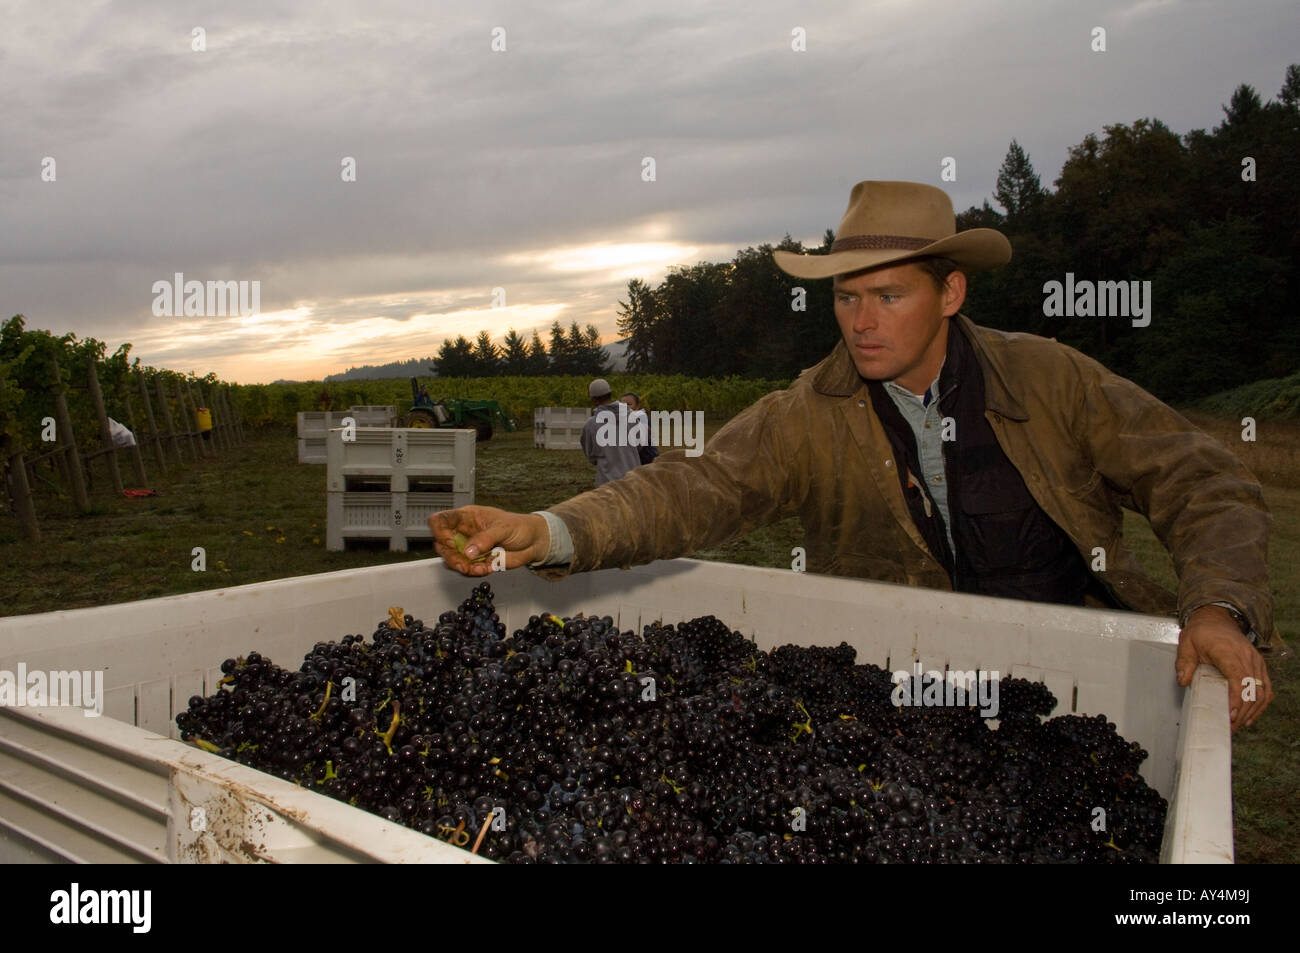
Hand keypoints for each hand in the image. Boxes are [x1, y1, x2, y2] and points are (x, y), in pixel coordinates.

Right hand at [428, 506, 549, 576]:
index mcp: (467, 517)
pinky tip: (486, 569)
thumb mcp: (503, 528)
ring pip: (452, 559)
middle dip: (451, 556)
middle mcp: (464, 532)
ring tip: (478, 568)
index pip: (441, 520)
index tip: (450, 542)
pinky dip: (474, 572)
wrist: (534, 542)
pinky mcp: (477, 561)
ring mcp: (469, 548)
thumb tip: (468, 551)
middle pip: (442, 544)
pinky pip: (467, 569)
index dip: (439, 531)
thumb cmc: (520, 526)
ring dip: (462, 567)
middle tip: (463, 564)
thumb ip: (485, 538)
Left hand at [1175, 605, 1273, 730]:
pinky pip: (1266, 688)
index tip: (1231, 714)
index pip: (1239, 678)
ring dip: (1252, 711)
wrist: (1217, 618)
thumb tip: (1183, 681)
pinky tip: (1250, 715)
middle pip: (1252, 690)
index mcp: (1229, 651)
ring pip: (1262, 691)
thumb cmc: (1202, 632)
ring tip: (1237, 725)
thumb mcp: (1186, 643)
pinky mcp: (1259, 666)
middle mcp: (1247, 657)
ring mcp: (1256, 662)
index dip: (1237, 699)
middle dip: (1243, 711)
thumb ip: (1184, 663)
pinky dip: (1260, 704)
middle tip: (1229, 726)